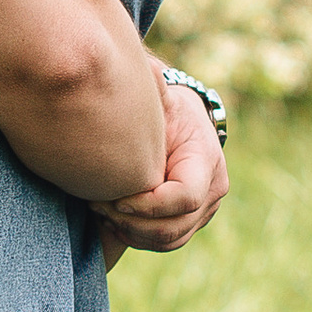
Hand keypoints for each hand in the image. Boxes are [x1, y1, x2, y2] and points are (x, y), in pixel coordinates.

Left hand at [95, 71, 226, 257]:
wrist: (181, 126)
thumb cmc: (166, 110)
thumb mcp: (161, 98)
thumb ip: (155, 89)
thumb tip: (147, 68)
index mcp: (206, 160)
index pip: (185, 196)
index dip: (148, 204)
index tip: (115, 197)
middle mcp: (213, 189)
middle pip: (174, 226)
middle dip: (132, 222)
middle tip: (97, 206)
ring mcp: (204, 210)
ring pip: (169, 240)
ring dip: (131, 233)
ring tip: (101, 212)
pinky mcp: (190, 222)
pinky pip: (165, 242)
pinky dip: (137, 237)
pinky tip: (111, 220)